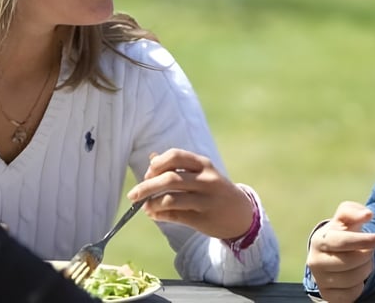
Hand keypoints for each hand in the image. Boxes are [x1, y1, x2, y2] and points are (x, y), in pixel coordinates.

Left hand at [127, 148, 253, 239]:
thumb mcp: (202, 173)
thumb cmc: (215, 190)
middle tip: (133, 194)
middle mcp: (206, 180)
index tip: (148, 174)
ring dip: (151, 204)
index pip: (175, 156)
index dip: (156, 164)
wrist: (241, 214)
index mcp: (204, 164)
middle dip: (146, 186)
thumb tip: (151, 158)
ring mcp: (205, 200)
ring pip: (170, 199)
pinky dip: (159, 215)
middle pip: (169, 178)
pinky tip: (155, 215)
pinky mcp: (203, 219)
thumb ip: (179, 165)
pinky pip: (175, 216)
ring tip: (145, 207)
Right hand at [306, 201, 374, 302]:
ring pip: (353, 279)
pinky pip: (352, 294)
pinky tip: (356, 276)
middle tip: (370, 250)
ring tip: (363, 262)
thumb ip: (354, 211)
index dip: (364, 240)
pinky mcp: (328, 295)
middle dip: (367, 255)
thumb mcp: (345, 218)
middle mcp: (315, 261)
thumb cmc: (341, 233)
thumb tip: (367, 214)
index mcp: (319, 240)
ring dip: (365, 269)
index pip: (343, 241)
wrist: (330, 254)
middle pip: (351, 261)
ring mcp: (320, 280)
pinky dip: (359, 285)